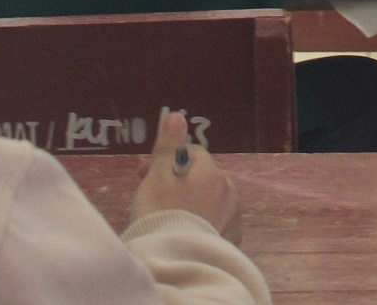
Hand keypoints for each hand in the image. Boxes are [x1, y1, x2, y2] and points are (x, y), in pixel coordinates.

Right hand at [130, 111, 241, 243]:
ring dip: (191, 202)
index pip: (192, 154)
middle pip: (201, 177)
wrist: (175, 261)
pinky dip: (201, 222)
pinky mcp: (231, 239)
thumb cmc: (161, 215)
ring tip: (167, 217)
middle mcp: (228, 191)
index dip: (167, 161)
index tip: (144, 173)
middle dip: (178, 181)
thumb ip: (168, 146)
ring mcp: (232, 216)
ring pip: (209, 200)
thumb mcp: (158, 176)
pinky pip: (214, 222)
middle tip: (151, 196)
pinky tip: (183, 231)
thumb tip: (177, 115)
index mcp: (212, 172)